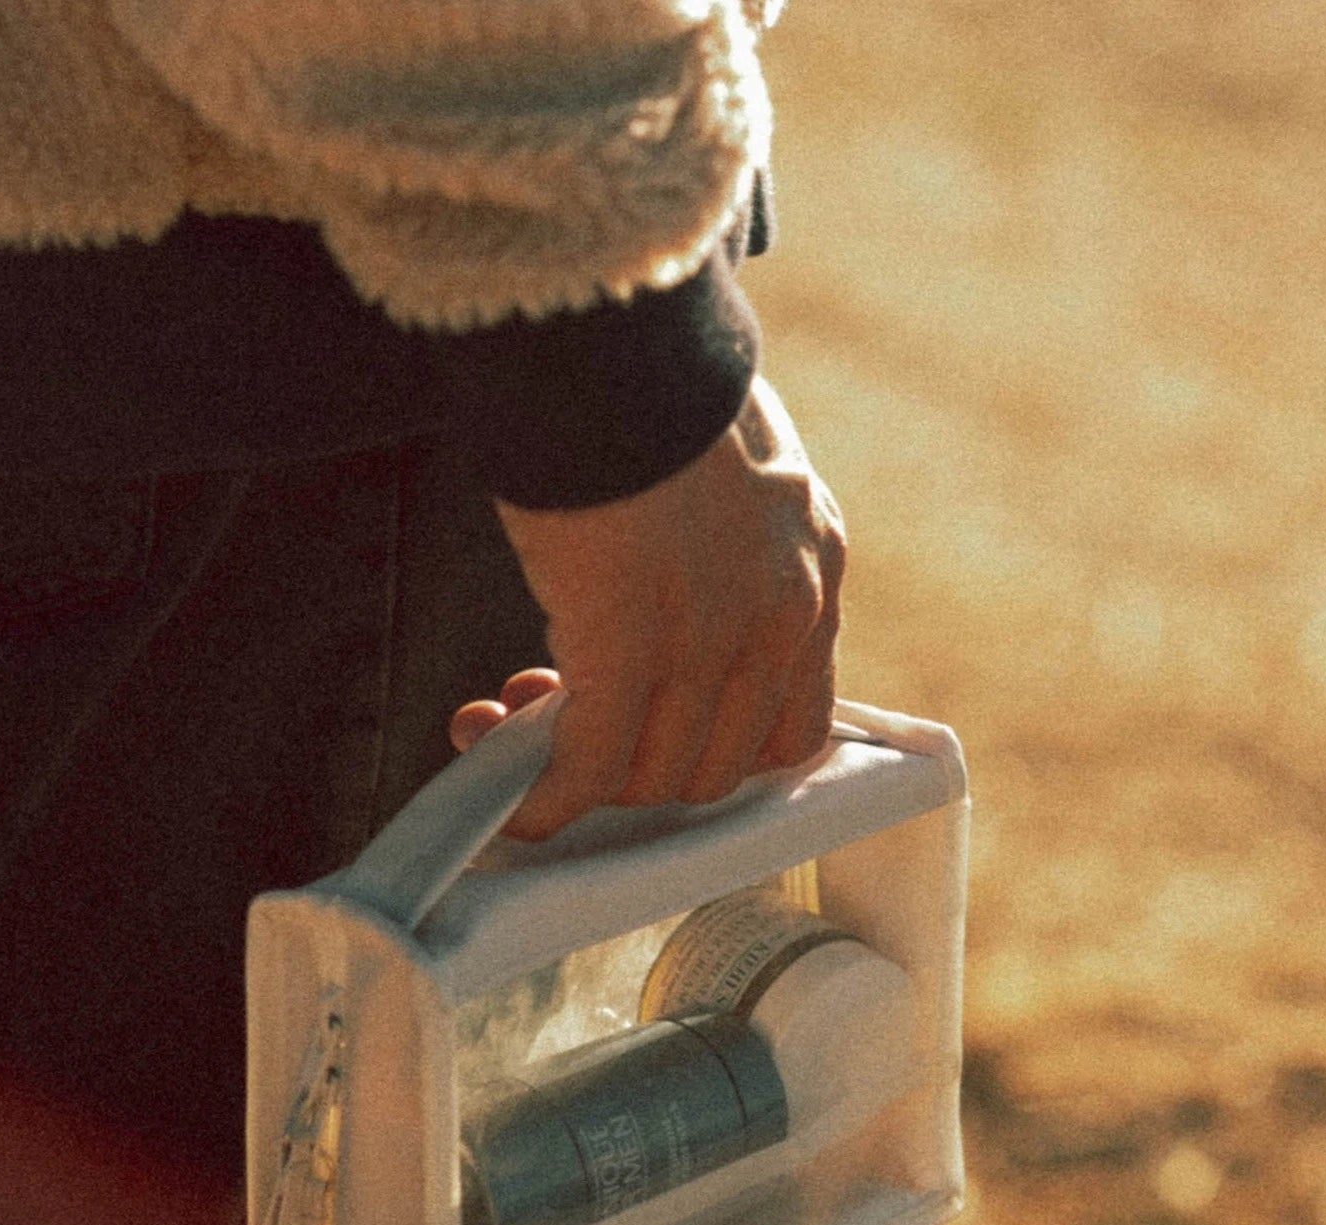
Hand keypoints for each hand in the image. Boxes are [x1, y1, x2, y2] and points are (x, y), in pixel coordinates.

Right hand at [450, 376, 844, 839]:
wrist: (604, 324)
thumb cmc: (640, 378)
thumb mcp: (723, 464)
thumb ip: (722, 543)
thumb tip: (648, 597)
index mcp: (813, 560)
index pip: (795, 723)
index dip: (715, 751)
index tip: (652, 734)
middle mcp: (783, 608)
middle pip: (721, 762)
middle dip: (635, 771)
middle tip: (560, 728)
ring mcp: (713, 633)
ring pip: (657, 773)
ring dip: (582, 780)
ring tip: (512, 729)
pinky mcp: (632, 640)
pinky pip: (591, 763)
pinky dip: (550, 798)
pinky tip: (512, 800)